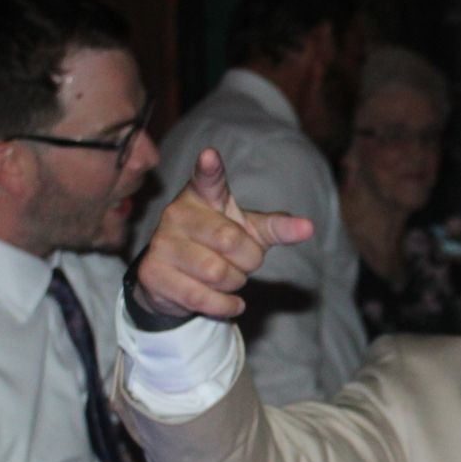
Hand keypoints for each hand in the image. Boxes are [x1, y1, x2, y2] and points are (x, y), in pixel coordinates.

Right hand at [135, 147, 314, 319]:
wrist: (176, 278)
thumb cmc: (219, 245)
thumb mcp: (250, 232)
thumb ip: (276, 228)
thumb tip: (308, 227)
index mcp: (202, 196)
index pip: (208, 179)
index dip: (210, 168)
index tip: (210, 155)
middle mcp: (177, 213)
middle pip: (231, 241)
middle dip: (248, 261)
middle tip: (241, 261)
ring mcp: (162, 242)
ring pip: (217, 273)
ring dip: (234, 283)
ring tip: (226, 278)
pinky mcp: (152, 273)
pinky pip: (202, 297)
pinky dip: (225, 305)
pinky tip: (229, 301)